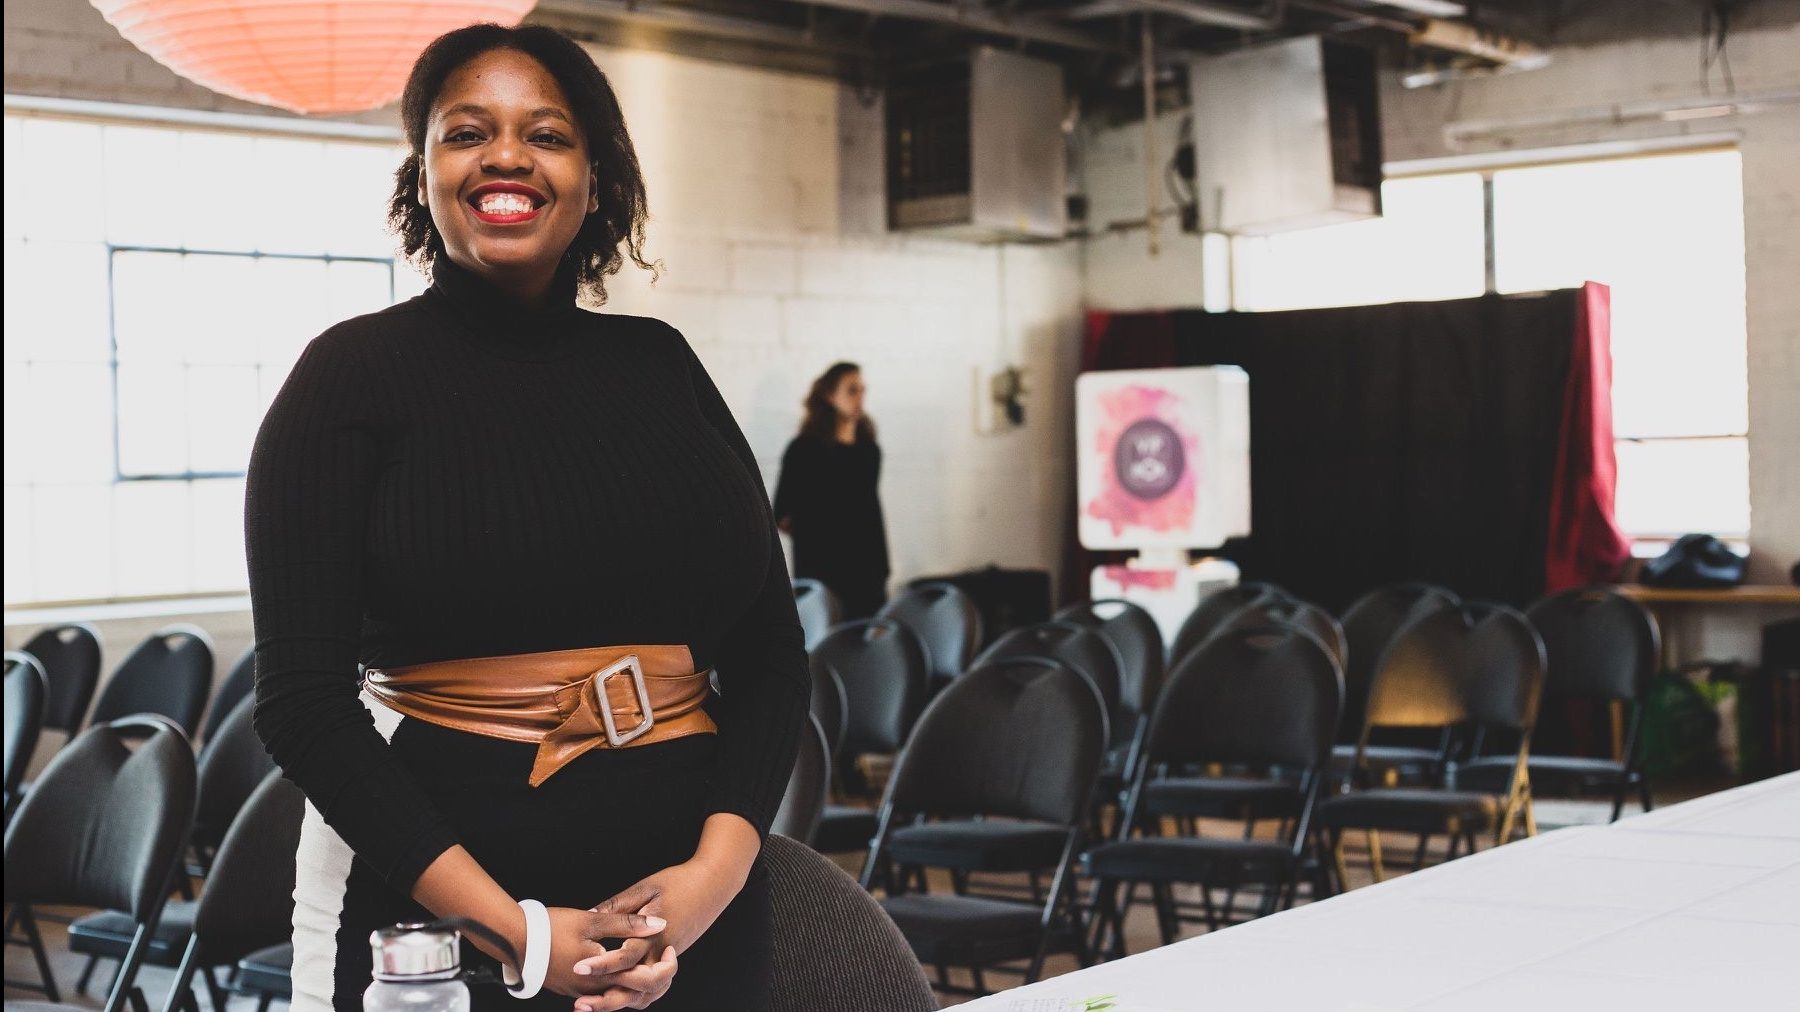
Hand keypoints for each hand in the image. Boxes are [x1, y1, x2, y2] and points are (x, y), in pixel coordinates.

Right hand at [540, 907, 670, 999]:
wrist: (512, 940)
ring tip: (650, 965)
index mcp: (602, 975)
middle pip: (634, 995)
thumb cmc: (551, 928)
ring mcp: (579, 991)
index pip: (644, 981)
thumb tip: (660, 923)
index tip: (671, 949)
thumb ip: (628, 923)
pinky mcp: (570, 988)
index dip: (664, 967)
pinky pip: (602, 993)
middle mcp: (592, 990)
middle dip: (655, 980)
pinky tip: (622, 970)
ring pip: (618, 996)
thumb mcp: (593, 920)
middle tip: (667, 959)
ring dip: (637, 985)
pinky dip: (618, 984)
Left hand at [569, 860, 744, 1010]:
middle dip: (608, 999)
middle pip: (637, 987)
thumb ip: (619, 905)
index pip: (625, 957)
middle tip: (581, 1004)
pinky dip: (636, 994)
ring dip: (620, 1001)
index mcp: (655, 933)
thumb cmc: (680, 881)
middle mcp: (662, 951)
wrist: (714, 884)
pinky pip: (654, 986)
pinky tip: (616, 992)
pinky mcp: (671, 957)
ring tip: (592, 1004)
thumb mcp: (646, 887)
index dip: (601, 964)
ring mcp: (669, 957)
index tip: (579, 968)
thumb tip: (590, 915)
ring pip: (647, 992)